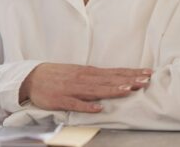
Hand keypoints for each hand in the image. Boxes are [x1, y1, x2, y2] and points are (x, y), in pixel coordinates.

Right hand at [19, 63, 152, 112]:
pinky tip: (99, 108)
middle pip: (109, 79)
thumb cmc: (56, 75)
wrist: (31, 78)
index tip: (148, 73)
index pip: (114, 72)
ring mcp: (72, 88)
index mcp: (87, 72)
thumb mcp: (77, 72)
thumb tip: (115, 79)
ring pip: (96, 89)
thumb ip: (95, 77)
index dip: (131, 73)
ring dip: (112, 89)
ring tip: (127, 90)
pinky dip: (87, 105)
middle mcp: (82, 78)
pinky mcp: (62, 99)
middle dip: (128, 80)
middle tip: (145, 81)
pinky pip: (76, 104)